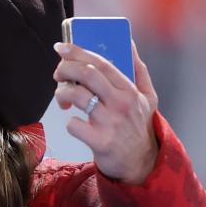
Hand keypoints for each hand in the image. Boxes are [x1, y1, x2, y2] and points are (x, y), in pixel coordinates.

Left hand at [53, 41, 158, 184]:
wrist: (142, 163)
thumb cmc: (140, 127)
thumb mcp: (147, 96)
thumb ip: (138, 69)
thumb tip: (128, 43)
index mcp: (130, 90)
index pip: (101, 62)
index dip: (78, 51)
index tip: (61, 47)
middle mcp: (121, 103)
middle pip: (87, 74)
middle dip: (65, 68)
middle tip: (58, 73)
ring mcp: (111, 123)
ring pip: (77, 96)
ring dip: (62, 93)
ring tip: (62, 99)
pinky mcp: (100, 142)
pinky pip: (74, 125)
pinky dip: (69, 122)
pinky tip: (75, 123)